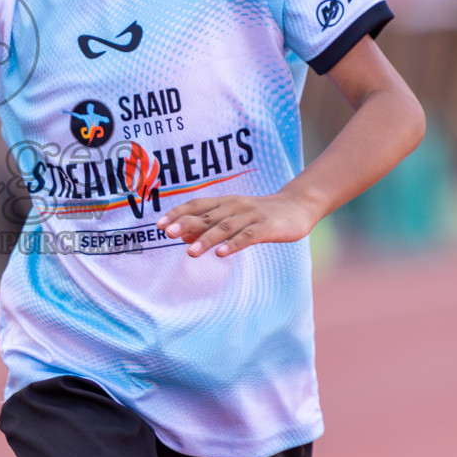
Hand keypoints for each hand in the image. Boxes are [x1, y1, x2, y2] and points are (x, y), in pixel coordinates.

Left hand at [156, 192, 319, 257]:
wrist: (297, 206)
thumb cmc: (260, 215)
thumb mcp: (233, 218)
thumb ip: (209, 226)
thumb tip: (182, 236)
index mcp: (225, 203)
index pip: (196, 205)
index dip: (178, 214)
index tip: (159, 225)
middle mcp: (235, 206)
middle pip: (207, 216)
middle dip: (186, 224)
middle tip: (167, 234)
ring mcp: (251, 216)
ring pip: (225, 227)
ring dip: (206, 239)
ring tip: (190, 252)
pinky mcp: (266, 227)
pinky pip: (248, 237)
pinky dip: (233, 245)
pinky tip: (221, 254)